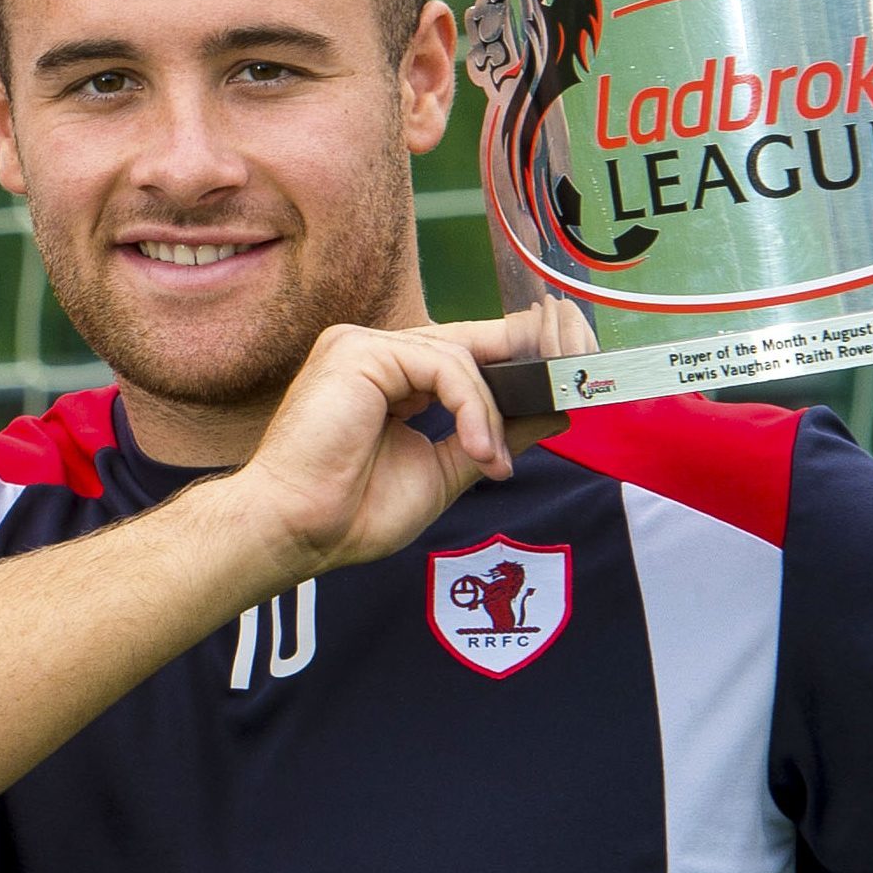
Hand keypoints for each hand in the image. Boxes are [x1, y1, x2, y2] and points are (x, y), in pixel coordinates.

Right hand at [225, 308, 572, 583]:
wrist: (298, 531)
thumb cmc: (350, 513)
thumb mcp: (445, 471)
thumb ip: (491, 437)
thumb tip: (552, 411)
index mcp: (390, 378)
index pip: (467, 355)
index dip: (520, 362)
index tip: (568, 381)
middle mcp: (376, 354)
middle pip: (472, 341)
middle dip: (530, 361)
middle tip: (574, 386)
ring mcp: (364, 347)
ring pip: (462, 357)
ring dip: (491, 414)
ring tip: (491, 463)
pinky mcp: (360, 352)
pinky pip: (444, 365)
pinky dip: (472, 407)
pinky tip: (476, 449)